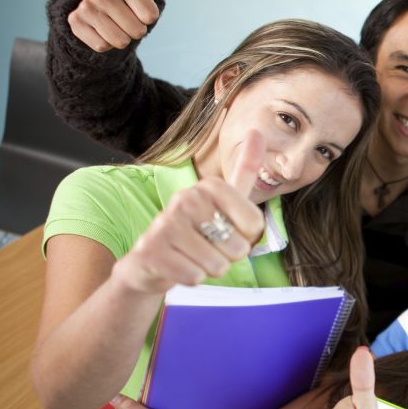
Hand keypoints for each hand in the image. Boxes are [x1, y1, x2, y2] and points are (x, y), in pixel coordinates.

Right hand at [67, 0, 161, 51]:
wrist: (101, 9)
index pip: (151, 17)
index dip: (149, 18)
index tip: (140, 8)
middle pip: (137, 32)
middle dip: (136, 30)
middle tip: (127, 18)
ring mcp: (86, 7)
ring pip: (120, 42)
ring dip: (122, 38)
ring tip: (115, 24)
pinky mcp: (75, 22)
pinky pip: (103, 46)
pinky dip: (106, 43)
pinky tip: (101, 29)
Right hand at [111, 122, 265, 294]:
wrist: (152, 259)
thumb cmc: (198, 229)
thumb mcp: (225, 199)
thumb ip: (244, 169)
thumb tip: (257, 130)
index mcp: (209, 186)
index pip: (255, 224)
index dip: (247, 237)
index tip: (229, 229)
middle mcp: (186, 198)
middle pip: (238, 247)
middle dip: (228, 256)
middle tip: (208, 247)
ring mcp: (164, 223)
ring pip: (216, 264)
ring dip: (210, 268)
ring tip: (194, 256)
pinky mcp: (150, 251)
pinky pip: (194, 277)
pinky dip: (192, 278)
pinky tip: (178, 265)